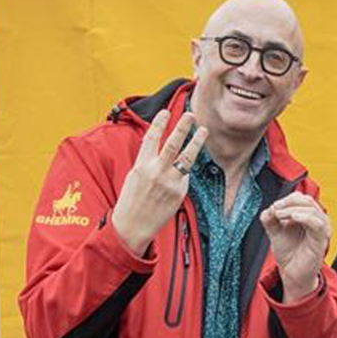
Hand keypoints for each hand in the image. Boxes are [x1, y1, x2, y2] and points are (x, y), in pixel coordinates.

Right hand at [109, 110, 206, 254]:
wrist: (132, 225)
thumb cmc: (132, 199)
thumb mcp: (134, 175)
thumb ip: (147, 161)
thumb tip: (160, 148)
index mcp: (141, 165)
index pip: (151, 138)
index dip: (159, 124)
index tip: (166, 112)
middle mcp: (156, 171)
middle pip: (173, 144)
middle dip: (182, 128)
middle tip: (191, 115)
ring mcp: (170, 182)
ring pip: (187, 158)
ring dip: (197, 142)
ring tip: (204, 130)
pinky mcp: (179, 192)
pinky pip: (185, 177)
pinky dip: (184, 171)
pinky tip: (181, 171)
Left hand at [260, 192, 331, 301]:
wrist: (291, 273)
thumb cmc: (288, 253)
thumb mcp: (275, 232)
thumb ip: (270, 219)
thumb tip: (268, 209)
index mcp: (308, 216)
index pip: (301, 198)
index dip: (286, 199)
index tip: (274, 207)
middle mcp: (317, 220)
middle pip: (307, 200)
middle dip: (288, 202)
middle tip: (275, 210)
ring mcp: (321, 230)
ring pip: (312, 209)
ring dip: (293, 209)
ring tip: (279, 215)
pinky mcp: (322, 240)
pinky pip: (318, 223)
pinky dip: (305, 217)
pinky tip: (293, 217)